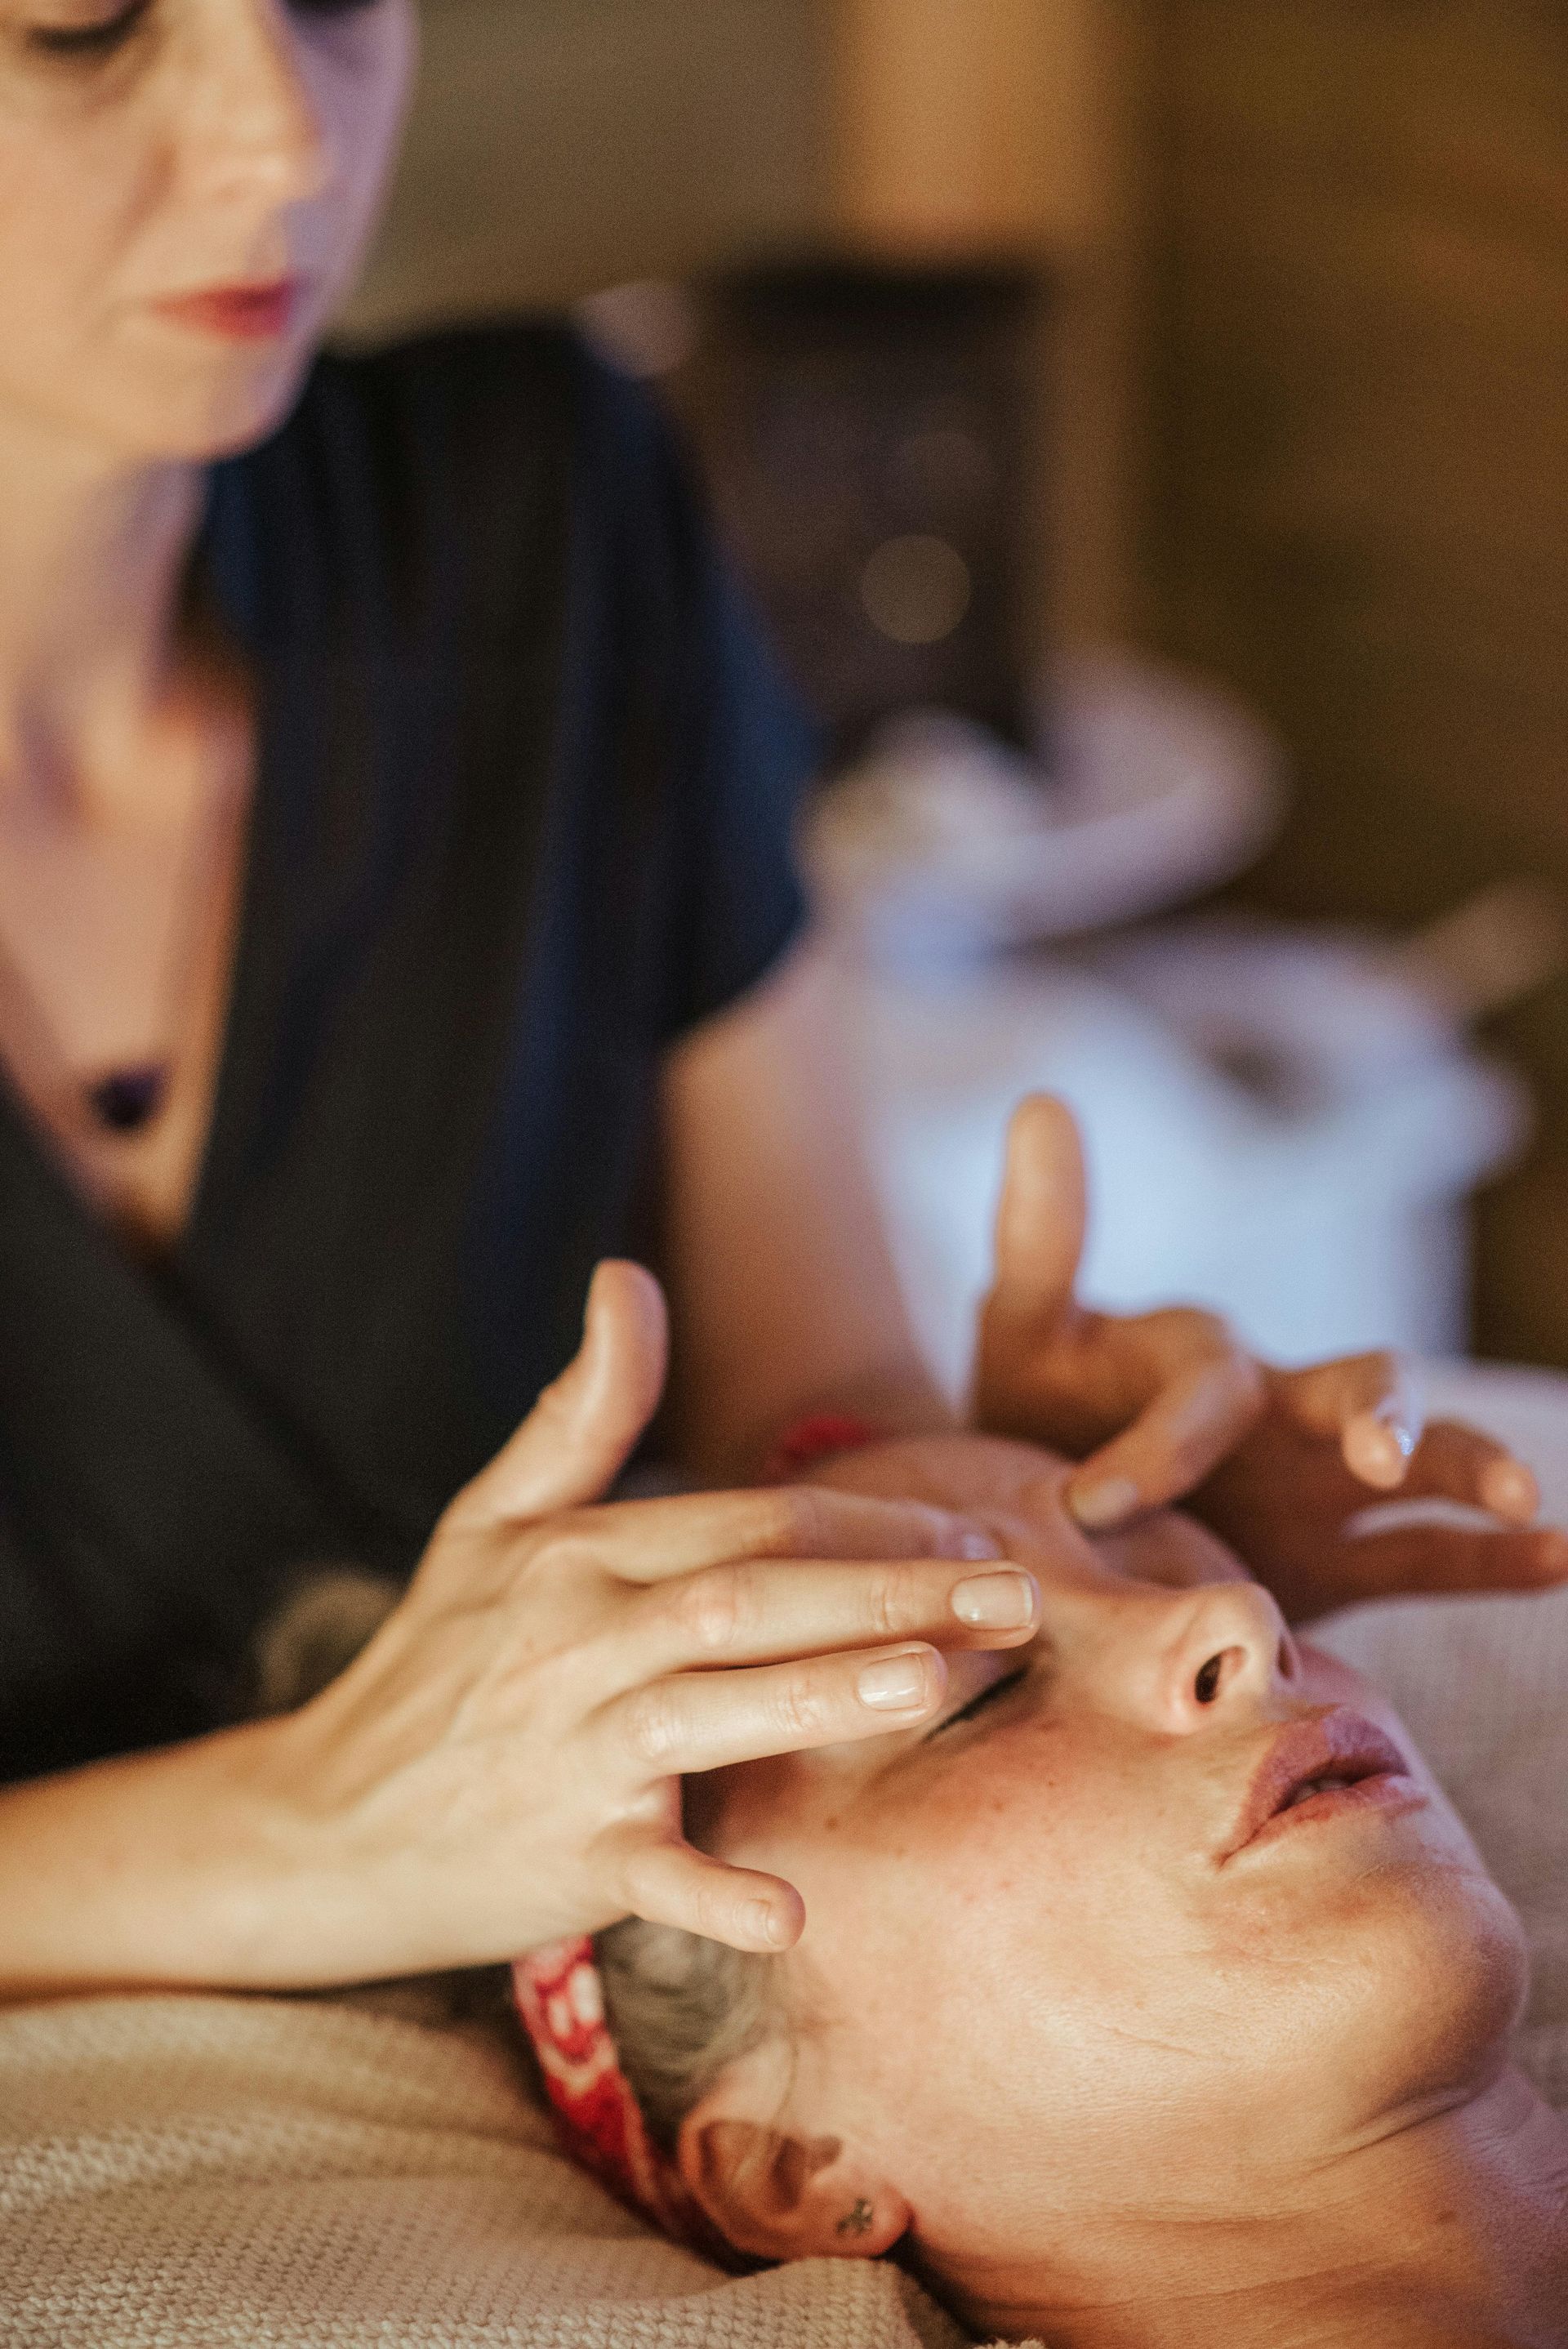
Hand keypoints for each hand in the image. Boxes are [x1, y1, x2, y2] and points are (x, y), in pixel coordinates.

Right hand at [255, 1263, 1037, 1978]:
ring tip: (938, 1680)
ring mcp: (569, 1750)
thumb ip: (580, 1408)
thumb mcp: (491, 1520)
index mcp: (577, 1553)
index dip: (869, 1518)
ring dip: (823, 1695)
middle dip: (888, 1590)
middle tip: (1018, 1594)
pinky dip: (710, 1895)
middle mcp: (577, 1640)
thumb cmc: (436, 1659)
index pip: (747, 1518)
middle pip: (750, 1596)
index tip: (976, 1527)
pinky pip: (645, 1875)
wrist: (324, 1823)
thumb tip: (628, 1274)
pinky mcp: (560, 1856)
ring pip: (710, 1707)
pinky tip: (790, 1913)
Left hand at [973, 1095, 1567, 1616]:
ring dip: (1471, 1471)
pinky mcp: (1336, 1562)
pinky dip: (1497, 1563)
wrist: (1053, 1518)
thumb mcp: (1022, 1333)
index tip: (1091, 1505)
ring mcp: (1319, 1484)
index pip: (1206, 1390)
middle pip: (1364, 1385)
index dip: (1159, 1444)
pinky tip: (1561, 1562)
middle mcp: (1284, 1412)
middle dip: (1380, 1413)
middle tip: (1378, 1450)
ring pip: (1423, 1463)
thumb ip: (1042, 1235)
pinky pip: (1431, 1557)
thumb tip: (1043, 1096)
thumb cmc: (1039, 1417)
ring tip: (1522, 1497)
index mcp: (1207, 1362)